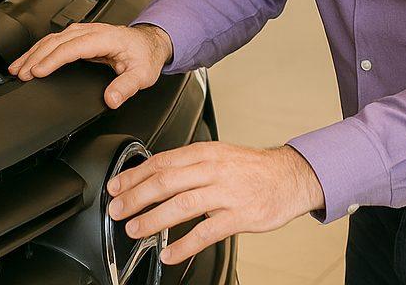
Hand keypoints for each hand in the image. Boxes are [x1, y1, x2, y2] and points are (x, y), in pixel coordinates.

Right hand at [8, 23, 172, 107]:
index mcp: (105, 38)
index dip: (53, 59)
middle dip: (35, 57)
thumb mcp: (142, 75)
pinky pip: (55, 41)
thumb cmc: (145, 56)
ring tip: (17, 68)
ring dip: (33, 53)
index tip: (38, 72)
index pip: (72, 47)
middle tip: (21, 74)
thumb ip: (126, 87)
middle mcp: (92, 31)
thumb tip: (111, 99)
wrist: (150, 43)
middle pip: (57, 41)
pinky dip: (39, 51)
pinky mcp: (80, 37)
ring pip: (52, 39)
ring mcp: (84, 32)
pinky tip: (29, 60)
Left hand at [106, 142, 323, 264]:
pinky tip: (170, 253)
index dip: (134, 175)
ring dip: (153, 219)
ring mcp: (226, 193)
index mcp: (204, 152)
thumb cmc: (251, 169)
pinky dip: (184, 244)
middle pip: (165, 181)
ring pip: (182, 205)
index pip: (161, 161)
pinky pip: (206, 232)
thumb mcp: (218, 155)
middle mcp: (212, 169)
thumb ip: (189, 165)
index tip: (117, 186)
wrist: (289, 176)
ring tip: (135, 230)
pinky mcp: (239, 215)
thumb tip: (155, 175)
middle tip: (117, 210)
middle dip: (136, 197)